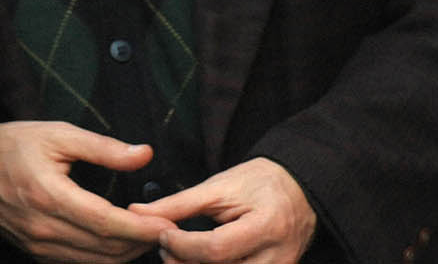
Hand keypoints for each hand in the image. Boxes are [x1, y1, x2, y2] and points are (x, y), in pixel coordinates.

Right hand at [0, 121, 174, 262]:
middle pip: (105, 249)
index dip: (142, 229)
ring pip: (93, 262)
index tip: (168, 224)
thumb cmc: (11, 145)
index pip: (107, 223)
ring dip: (125, 255)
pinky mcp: (34, 253)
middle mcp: (44, 228)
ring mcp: (37, 245)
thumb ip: (103, 147)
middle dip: (140, 244)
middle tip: (166, 230)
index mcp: (50, 195)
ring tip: (147, 237)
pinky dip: (102, 259)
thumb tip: (144, 155)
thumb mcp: (57, 133)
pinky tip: (118, 245)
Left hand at [132, 158, 315, 262]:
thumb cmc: (260, 182)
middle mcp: (277, 257)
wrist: (300, 189)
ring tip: (181, 254)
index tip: (163, 233)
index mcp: (266, 226)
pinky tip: (198, 262)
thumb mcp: (219, 186)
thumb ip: (179, 203)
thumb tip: (138, 212)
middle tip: (167, 247)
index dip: (183, 246)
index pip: (216, 249)